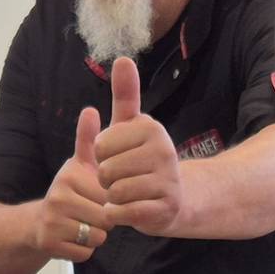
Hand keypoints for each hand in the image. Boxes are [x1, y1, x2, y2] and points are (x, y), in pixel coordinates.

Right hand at [38, 108, 112, 262]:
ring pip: (97, 237)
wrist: (37, 223)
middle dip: (104, 220)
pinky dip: (83, 250)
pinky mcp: (50, 244)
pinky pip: (85, 253)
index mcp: (69, 176)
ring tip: (81, 225)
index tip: (94, 197)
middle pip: (106, 217)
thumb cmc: (68, 192)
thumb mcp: (78, 164)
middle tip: (88, 214)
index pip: (110, 195)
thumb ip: (88, 139)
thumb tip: (91, 110)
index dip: (108, 200)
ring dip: (95, 236)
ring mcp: (52, 221)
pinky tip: (72, 239)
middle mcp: (58, 197)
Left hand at [93, 57, 183, 234]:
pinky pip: (123, 212)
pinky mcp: (165, 208)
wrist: (173, 199)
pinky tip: (129, 209)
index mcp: (152, 128)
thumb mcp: (132, 127)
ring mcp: (167, 181)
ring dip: (113, 197)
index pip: (101, 145)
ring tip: (127, 193)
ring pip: (115, 192)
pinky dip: (118, 214)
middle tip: (123, 179)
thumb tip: (122, 59)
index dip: (101, 156)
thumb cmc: (142, 160)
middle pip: (107, 170)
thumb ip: (125, 95)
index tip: (118, 157)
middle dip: (106, 179)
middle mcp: (164, 151)